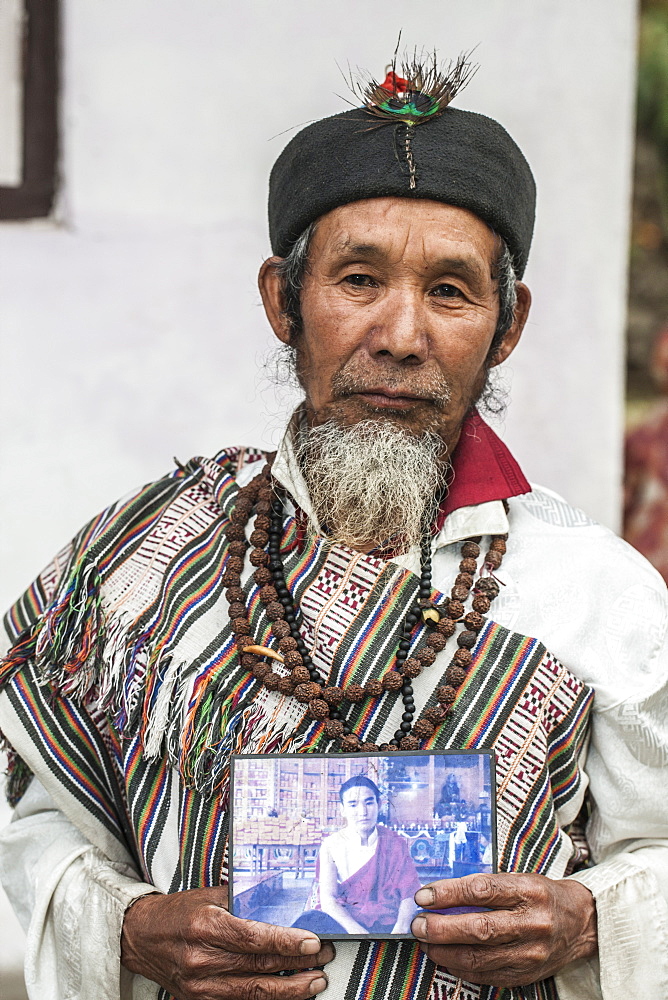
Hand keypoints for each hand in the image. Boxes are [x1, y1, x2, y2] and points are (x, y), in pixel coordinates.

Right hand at [121, 886, 333, 998]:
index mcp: (206, 926)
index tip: (313, 942)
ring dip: (289, 989)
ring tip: (315, 982)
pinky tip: (287, 993)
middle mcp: (203, 959)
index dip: (286, 942)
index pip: (254, 938)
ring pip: (254, 991)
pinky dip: (267, 999)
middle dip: (298, 963)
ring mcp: (201, 985)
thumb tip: (278, 896)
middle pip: (260, 965)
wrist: (140, 937)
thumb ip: (242, 898)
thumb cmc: (177, 912)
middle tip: (325, 956)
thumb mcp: (207, 895)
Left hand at [410, 873, 596, 985]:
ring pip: (479, 957)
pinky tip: (445, 957)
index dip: (449, 893)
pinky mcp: (526, 974)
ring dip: (445, 951)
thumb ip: (486, 887)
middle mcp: (531, 923)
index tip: (424, 896)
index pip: (482, 890)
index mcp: (528, 891)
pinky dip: (460, 967)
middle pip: (479, 928)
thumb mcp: (520, 879)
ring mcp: (530, 953)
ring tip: (425, 942)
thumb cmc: (542, 896)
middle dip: (441, 928)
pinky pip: (486, 975)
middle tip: (418, 924)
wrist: (580, 924)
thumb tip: (440, 894)